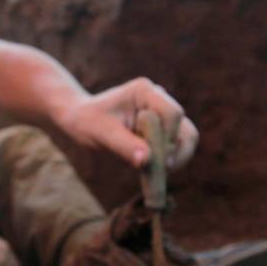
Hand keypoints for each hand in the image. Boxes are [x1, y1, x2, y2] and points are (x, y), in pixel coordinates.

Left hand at [57, 77, 199, 169]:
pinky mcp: (162, 130)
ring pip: (187, 139)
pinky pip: (177, 148)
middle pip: (186, 129)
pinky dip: (169, 162)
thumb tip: (146, 161)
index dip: (168, 139)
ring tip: (157, 173)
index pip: (173, 114)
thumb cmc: (87, 121)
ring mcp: (163, 115)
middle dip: (177, 152)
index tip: (155, 160)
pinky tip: (152, 171)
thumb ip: (124, 145)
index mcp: (145, 92)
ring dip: (176, 159)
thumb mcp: (101, 133)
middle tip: (161, 170)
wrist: (80, 120)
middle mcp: (159, 100)